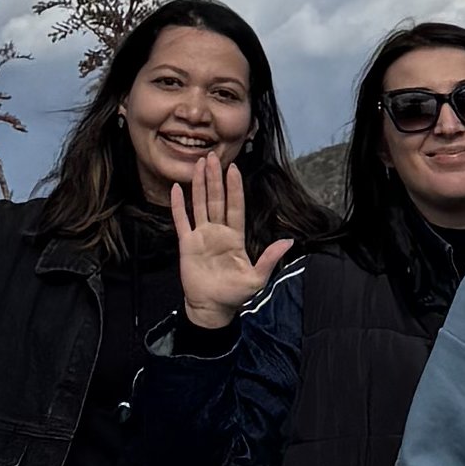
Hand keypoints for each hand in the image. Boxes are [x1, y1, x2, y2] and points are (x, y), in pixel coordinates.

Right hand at [168, 150, 298, 334]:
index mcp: (235, 237)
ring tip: (198, 165)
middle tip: (213, 157)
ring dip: (198, 185)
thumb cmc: (235, 294)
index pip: (235, 206)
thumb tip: (288, 242)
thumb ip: (269, 258)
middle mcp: (218, 232)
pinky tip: (176, 189)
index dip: (234, 188)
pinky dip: (178, 205)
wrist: (211, 308)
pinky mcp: (187, 244)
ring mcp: (201, 237)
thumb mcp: (257, 278)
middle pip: (216, 199)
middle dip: (214, 179)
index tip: (234, 169)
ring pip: (199, 205)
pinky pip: (181, 221)